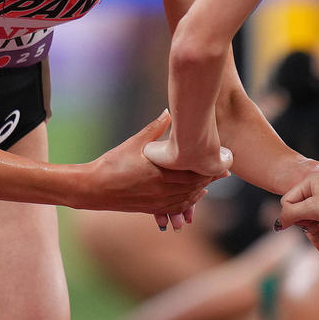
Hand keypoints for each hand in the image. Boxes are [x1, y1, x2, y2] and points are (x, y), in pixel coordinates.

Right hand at [78, 112, 216, 215]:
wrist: (94, 188)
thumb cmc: (113, 163)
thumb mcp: (135, 143)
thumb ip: (155, 129)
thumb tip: (168, 111)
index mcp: (160, 172)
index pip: (193, 172)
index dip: (209, 168)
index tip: (222, 162)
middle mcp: (162, 189)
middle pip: (193, 185)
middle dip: (209, 179)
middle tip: (223, 172)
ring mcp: (157, 201)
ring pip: (186, 198)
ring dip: (200, 191)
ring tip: (209, 183)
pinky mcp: (151, 208)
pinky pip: (175, 207)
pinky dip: (188, 203)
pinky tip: (194, 198)